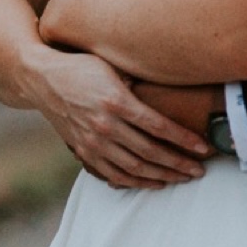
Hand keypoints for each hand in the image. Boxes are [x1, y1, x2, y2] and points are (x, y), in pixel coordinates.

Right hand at [23, 47, 210, 188]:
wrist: (43, 79)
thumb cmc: (83, 66)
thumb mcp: (112, 64)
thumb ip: (138, 79)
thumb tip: (172, 81)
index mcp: (116, 101)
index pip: (158, 126)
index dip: (184, 139)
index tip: (204, 148)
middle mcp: (105, 125)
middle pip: (150, 151)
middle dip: (179, 163)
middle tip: (200, 170)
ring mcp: (93, 141)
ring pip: (135, 167)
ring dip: (162, 175)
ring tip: (183, 178)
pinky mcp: (84, 151)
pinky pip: (115, 174)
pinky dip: (137, 181)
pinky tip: (155, 182)